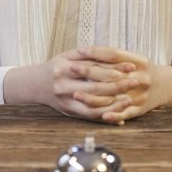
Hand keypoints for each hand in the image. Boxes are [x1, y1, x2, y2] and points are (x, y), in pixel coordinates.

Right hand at [3, 48, 138, 121]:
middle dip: (118, 85)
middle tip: (136, 82)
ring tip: (130, 99)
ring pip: (93, 105)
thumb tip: (119, 57)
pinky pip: (90, 116)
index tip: (131, 66)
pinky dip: (105, 116)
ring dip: (113, 104)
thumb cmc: (58, 66)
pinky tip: (119, 115)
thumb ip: (90, 55)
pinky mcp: (69, 112)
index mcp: (65, 67)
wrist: (36, 84)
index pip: (94, 68)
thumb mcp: (69, 55)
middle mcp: (63, 85)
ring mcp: (66, 101)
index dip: (114, 68)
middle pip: (95, 87)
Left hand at [75, 47, 171, 123]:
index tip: (79, 50)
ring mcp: (141, 94)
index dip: (96, 52)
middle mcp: (141, 77)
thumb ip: (114, 56)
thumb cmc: (143, 70)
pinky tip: (100, 115)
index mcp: (139, 61)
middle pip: (111, 74)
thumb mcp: (133, 58)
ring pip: (114, 96)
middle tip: (70, 69)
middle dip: (89, 71)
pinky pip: (124, 113)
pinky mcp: (140, 109)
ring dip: (93, 96)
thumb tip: (85, 51)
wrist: (167, 85)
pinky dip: (113, 115)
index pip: (114, 54)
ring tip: (75, 93)